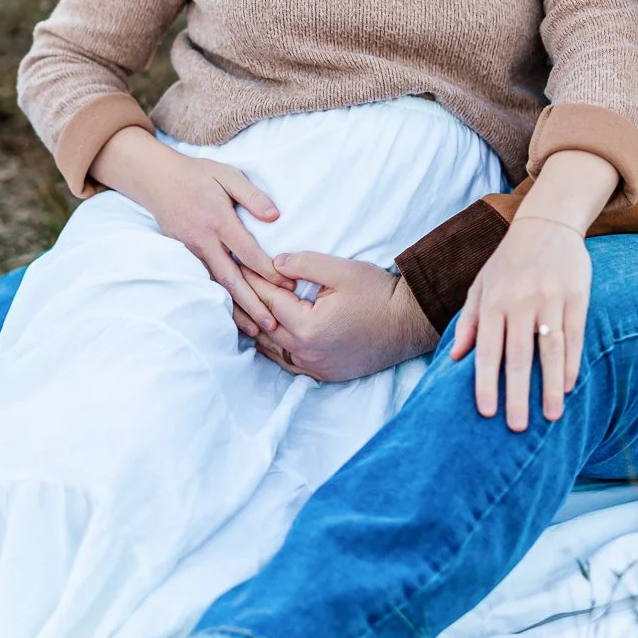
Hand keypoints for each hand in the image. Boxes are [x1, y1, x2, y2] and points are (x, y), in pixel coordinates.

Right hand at [91, 127, 291, 334]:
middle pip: (231, 279)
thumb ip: (252, 195)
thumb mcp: (228, 175)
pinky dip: (219, 301)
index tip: (289, 285)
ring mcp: (192, 251)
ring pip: (217, 287)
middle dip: (252, 303)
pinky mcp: (185, 257)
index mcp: (219, 220)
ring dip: (236, 310)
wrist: (157, 180)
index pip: (248, 252)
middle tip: (272, 324)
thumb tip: (276, 216)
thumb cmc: (198, 175)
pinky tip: (231, 316)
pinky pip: (206, 282)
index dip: (269, 270)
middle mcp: (205, 241)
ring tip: (254, 330)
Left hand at [242, 253, 438, 381]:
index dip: (251, 279)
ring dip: (256, 327)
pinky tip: (265, 335)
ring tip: (241, 308)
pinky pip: (288, 363)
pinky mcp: (324, 374)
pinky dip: (272, 348)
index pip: (268, 300)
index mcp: (308, 326)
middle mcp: (307, 352)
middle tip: (229, 283)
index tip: (235, 264)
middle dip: (246, 303)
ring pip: (271, 349)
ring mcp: (315, 367)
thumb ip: (304, 264)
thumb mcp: (341, 270)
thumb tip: (274, 263)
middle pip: (264, 326)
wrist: (408, 322)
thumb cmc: (378, 293)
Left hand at [450, 217, 591, 431]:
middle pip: (519, 355)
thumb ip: (469, 321)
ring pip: (551, 349)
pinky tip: (570, 385)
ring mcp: (550, 298)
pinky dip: (573, 362)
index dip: (486, 381)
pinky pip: (574, 334)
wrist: (546, 224)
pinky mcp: (576, 295)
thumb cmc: (508, 262)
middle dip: (518, 394)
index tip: (486, 412)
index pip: (487, 349)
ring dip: (551, 385)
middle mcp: (521, 301)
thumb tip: (453, 358)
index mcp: (494, 301)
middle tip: (518, 428)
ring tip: (552, 416)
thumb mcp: (481, 285)